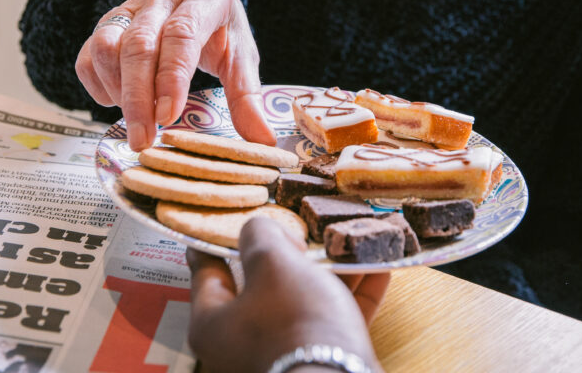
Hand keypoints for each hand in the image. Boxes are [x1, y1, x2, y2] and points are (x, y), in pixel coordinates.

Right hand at [76, 0, 273, 150]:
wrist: (195, 0)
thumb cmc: (220, 31)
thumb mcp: (240, 56)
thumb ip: (247, 97)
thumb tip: (261, 142)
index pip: (181, 34)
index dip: (171, 77)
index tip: (168, 116)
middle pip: (139, 44)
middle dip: (138, 97)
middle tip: (143, 139)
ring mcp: (129, 6)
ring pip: (106, 45)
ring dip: (117, 89)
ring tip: (136, 119)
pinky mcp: (107, 22)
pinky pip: (88, 54)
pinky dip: (97, 85)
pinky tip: (117, 103)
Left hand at [187, 218, 386, 372]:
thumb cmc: (295, 323)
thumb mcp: (272, 261)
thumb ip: (260, 235)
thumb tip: (261, 229)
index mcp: (213, 322)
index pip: (207, 270)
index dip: (217, 239)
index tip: (223, 221)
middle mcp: (241, 343)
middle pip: (261, 285)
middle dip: (287, 253)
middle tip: (299, 227)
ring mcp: (281, 354)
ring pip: (302, 300)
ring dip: (328, 269)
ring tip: (346, 241)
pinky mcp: (317, 361)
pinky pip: (332, 320)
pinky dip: (353, 293)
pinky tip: (375, 267)